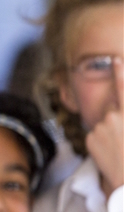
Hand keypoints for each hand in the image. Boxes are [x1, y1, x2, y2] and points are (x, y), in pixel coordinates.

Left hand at [87, 58, 123, 190]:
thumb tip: (119, 111)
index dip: (120, 72)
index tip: (114, 59)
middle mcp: (114, 117)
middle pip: (114, 110)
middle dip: (119, 119)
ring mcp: (100, 128)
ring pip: (105, 123)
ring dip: (111, 131)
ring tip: (120, 148)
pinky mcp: (90, 139)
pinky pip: (96, 135)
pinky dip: (102, 141)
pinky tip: (110, 152)